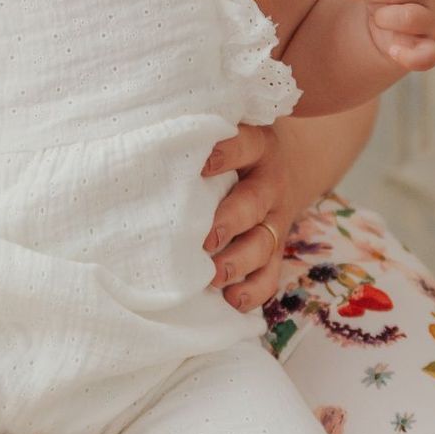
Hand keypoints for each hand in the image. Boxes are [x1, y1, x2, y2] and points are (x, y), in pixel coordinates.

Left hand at [201, 121, 293, 312]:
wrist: (290, 163)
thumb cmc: (237, 150)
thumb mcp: (228, 132)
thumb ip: (198, 139)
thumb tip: (144, 147)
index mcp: (257, 148)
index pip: (244, 146)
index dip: (225, 155)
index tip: (201, 166)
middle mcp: (269, 185)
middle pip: (254, 203)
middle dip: (230, 222)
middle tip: (206, 240)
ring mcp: (275, 220)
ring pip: (264, 244)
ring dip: (239, 263)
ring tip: (214, 277)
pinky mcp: (277, 249)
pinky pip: (271, 274)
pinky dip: (254, 291)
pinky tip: (232, 301)